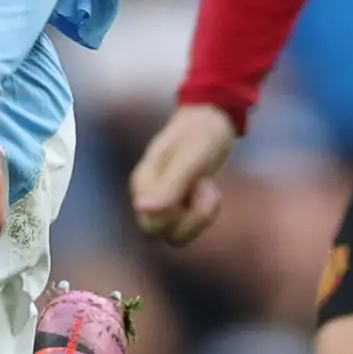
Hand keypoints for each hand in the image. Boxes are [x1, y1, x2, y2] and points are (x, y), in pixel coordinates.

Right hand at [129, 102, 239, 245]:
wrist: (211, 118)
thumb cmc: (201, 134)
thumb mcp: (190, 159)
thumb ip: (169, 185)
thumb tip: (141, 208)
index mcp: (143, 183)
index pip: (153, 223)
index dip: (179, 213)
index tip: (196, 182)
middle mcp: (148, 195)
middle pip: (162, 233)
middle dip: (192, 217)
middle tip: (205, 185)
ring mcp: (161, 201)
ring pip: (176, 234)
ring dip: (200, 216)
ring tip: (207, 187)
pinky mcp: (177, 204)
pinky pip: (188, 227)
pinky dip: (204, 213)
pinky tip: (208, 189)